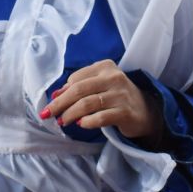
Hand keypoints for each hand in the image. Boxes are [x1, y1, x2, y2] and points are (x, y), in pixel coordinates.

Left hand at [42, 60, 158, 140]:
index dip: (62, 91)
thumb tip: (56, 94)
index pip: (76, 78)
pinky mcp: (125, 112)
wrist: (145, 111)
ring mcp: (121, 95)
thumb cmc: (116, 97)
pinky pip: (101, 117)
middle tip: (47, 114)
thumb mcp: (99, 85)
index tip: (52, 102)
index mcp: (105, 67)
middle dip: (60, 103)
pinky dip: (87, 122)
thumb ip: (80, 87)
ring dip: (70, 114)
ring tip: (62, 122)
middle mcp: (114, 78)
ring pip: (87, 104)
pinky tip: (81, 124)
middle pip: (79, 90)